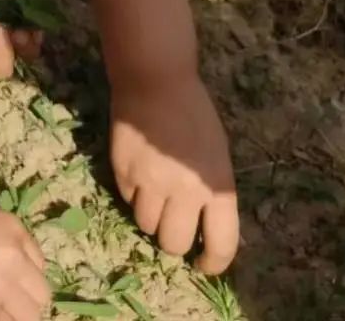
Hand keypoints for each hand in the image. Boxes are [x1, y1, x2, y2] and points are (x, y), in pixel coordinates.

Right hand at [111, 73, 238, 272]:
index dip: (213, 262)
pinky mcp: (123, 171)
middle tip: (173, 226)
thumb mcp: (216, 155)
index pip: (221, 244)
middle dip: (174, 241)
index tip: (204, 264)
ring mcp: (151, 182)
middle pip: (174, 243)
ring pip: (146, 225)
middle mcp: (185, 191)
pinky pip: (128, 200)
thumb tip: (203, 227)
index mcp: (217, 186)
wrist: (154, 80)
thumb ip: (212, 192)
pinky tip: (140, 172)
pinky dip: (134, 194)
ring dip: (151, 218)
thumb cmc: (194, 115)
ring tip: (154, 196)